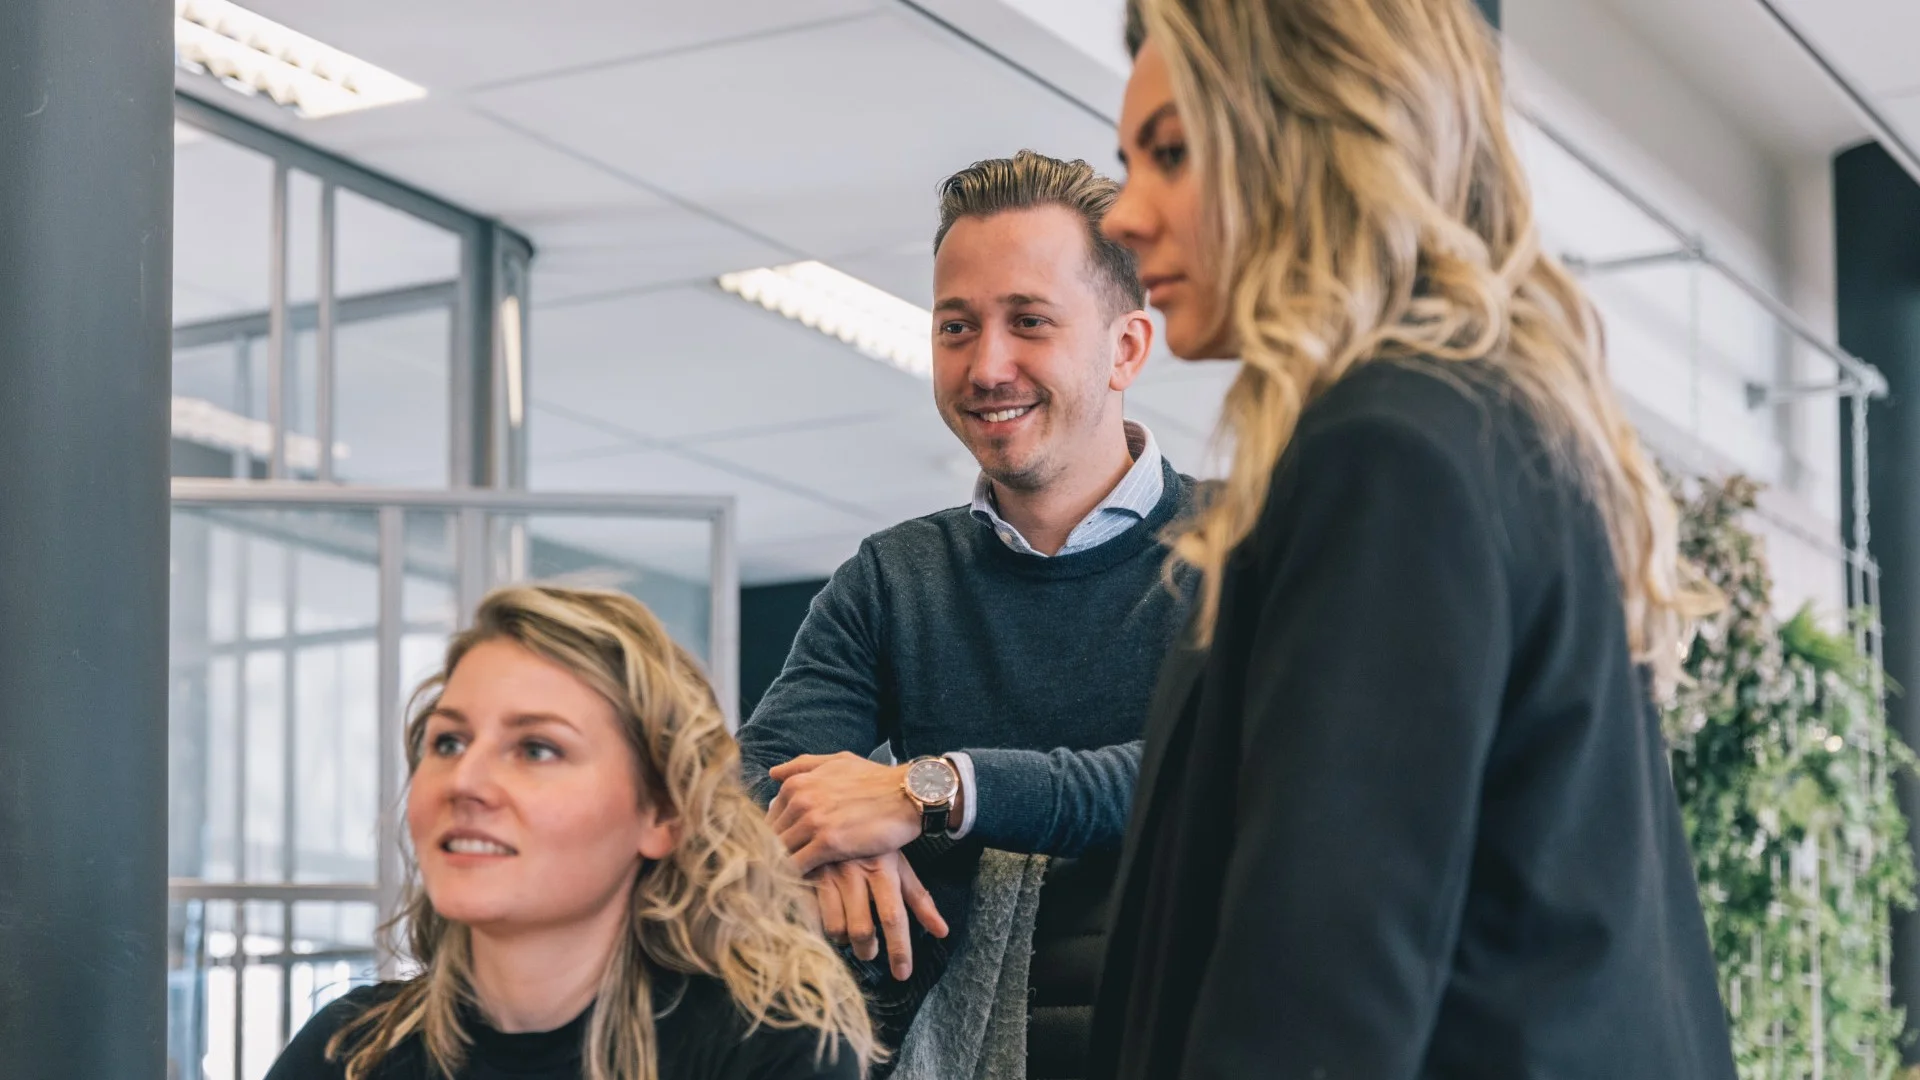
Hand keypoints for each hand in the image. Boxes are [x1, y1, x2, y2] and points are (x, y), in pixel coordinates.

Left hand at [769, 752, 922, 873]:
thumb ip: (804, 766)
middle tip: (777, 872)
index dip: (773, 837)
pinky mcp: (827, 844)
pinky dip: (796, 877)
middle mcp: (800, 800)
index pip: (769, 819)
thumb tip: (773, 774)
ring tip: (784, 882)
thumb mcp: (839, 762)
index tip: (780, 852)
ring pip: (780, 852)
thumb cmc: (877, 780)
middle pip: (771, 837)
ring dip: (781, 868)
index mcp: (798, 784)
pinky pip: (798, 866)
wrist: (909, 794)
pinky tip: (802, 884)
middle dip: (772, 855)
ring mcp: (812, 822)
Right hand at [808, 851, 948, 979]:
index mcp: (882, 869)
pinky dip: (818, 925)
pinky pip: (809, 915)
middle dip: (867, 949)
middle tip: (869, 951)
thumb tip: (942, 932)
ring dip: (843, 939)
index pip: (893, 917)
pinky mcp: (803, 874)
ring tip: (846, 933)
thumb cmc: (874, 841)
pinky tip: (823, 919)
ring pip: (835, 927)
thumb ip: (918, 899)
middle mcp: (855, 872)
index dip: (899, 950)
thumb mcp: (898, 864)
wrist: (834, 805)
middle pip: (862, 929)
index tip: (902, 974)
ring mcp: (827, 873)